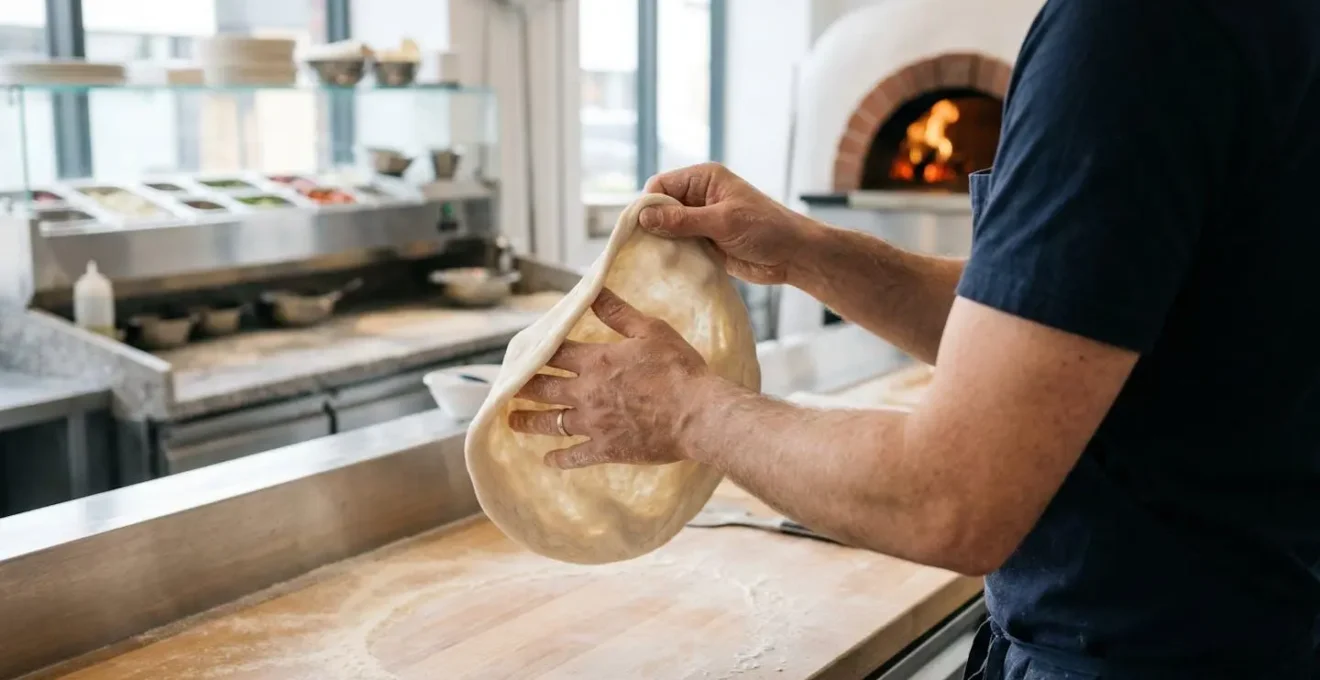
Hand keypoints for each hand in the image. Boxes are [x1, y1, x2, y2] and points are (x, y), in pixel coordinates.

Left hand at [508, 288, 712, 468]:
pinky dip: (559, 458)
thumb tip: (595, 291)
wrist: (698, 415)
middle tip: (507, 389)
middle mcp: (586, 393)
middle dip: (523, 388)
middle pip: (543, 388)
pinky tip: (548, 460)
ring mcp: (594, 424)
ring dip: (529, 421)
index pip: (555, 353)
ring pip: (551, 423)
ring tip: (513, 421)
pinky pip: (575, 456)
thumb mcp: (651, 331)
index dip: (536, 353)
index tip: (522, 355)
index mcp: (596, 362)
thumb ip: (618, 313)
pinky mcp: (606, 449)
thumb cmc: (678, 370)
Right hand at [641, 163, 815, 284]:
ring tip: (651, 260)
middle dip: (651, 226)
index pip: (661, 185)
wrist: (793, 255)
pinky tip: (665, 267)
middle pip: (660, 208)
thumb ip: (683, 220)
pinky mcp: (704, 242)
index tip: (639, 228)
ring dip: (661, 243)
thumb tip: (644, 216)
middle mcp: (698, 197)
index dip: (647, 205)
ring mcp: (700, 221)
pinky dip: (672, 255)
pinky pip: (679, 246)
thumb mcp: (723, 222)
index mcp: (703, 179)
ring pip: (666, 229)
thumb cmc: (765, 229)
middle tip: (642, 248)